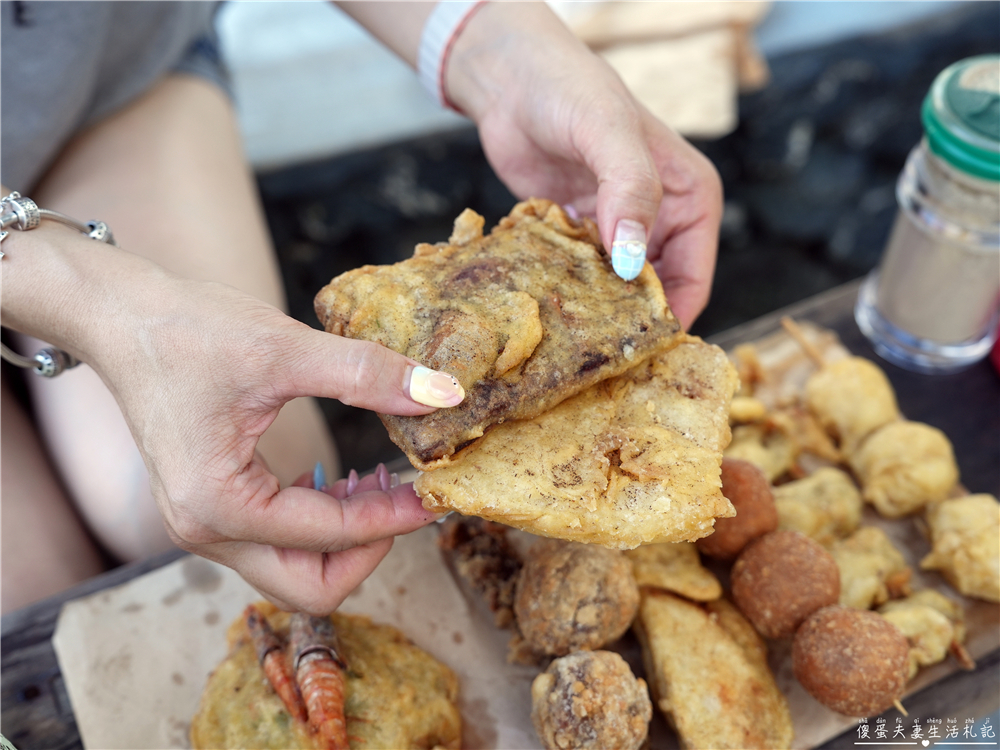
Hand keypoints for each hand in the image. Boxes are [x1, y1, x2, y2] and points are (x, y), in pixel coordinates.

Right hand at [105, 273, 451, 613]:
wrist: (124, 319)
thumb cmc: (188, 330)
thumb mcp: (285, 348)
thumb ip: (366, 374)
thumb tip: (442, 394)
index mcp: (218, 505)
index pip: (330, 538)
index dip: (394, 518)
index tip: (436, 493)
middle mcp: (204, 531)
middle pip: (310, 586)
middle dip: (368, 549)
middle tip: (405, 497)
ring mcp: (202, 526)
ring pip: (294, 569)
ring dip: (345, 537)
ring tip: (380, 481)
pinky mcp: (209, 509)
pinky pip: (277, 542)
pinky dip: (319, 523)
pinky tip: (343, 480)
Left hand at [446, 4, 722, 329]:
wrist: (511, 78)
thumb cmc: (570, 90)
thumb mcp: (608, 133)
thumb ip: (628, 191)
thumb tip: (634, 264)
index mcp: (690, 200)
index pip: (692, 281)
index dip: (669, 321)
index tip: (635, 356)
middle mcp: (659, 220)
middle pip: (653, 295)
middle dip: (628, 325)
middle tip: (594, 360)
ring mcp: (615, 230)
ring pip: (614, 291)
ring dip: (594, 314)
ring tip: (567, 345)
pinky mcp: (577, 234)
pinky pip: (578, 277)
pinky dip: (566, 293)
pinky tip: (545, 312)